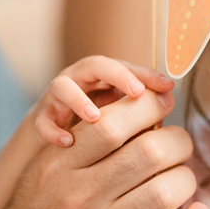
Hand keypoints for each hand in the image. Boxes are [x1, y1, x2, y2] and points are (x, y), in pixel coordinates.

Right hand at [0, 87, 207, 208]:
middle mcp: (78, 198)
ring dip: (186, 179)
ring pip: (166, 192)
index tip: (160, 105)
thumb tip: (147, 106)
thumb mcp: (46, 169)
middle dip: (177, 141)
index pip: (111, 122)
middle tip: (178, 144)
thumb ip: (86, 140)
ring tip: (182, 178)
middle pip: (149, 152)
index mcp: (58, 166)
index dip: (146, 106)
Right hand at [35, 55, 174, 147]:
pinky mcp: (41, 117)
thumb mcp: (121, 117)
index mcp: (102, 78)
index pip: (125, 66)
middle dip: (117, 75)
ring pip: (62, 86)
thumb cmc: (96, 128)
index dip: (145, 74)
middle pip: (95, 65)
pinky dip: (53, 130)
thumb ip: (141, 110)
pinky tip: (67, 143)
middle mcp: (79, 81)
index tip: (166, 86)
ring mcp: (58, 97)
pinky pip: (42, 119)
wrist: (55, 142)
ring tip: (95, 118)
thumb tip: (168, 104)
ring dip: (79, 100)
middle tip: (137, 92)